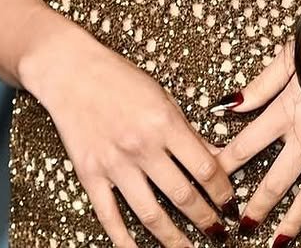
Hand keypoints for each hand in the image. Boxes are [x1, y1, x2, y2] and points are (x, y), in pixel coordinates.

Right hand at [22, 22, 239, 246]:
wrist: (70, 70)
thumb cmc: (117, 77)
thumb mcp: (161, 95)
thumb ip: (187, 130)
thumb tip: (215, 157)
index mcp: (164, 122)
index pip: (204, 168)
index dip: (222, 191)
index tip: (229, 203)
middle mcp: (142, 146)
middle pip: (183, 196)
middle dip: (206, 219)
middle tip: (219, 232)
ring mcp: (114, 164)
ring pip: (151, 215)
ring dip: (174, 239)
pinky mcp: (90, 175)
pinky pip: (110, 217)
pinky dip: (125, 241)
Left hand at [210, 28, 300, 242]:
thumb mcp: (292, 55)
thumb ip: (260, 84)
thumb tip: (227, 104)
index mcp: (287, 109)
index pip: (246, 146)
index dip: (226, 165)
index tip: (211, 180)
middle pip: (274, 181)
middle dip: (256, 206)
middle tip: (240, 225)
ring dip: (290, 221)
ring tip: (276, 240)